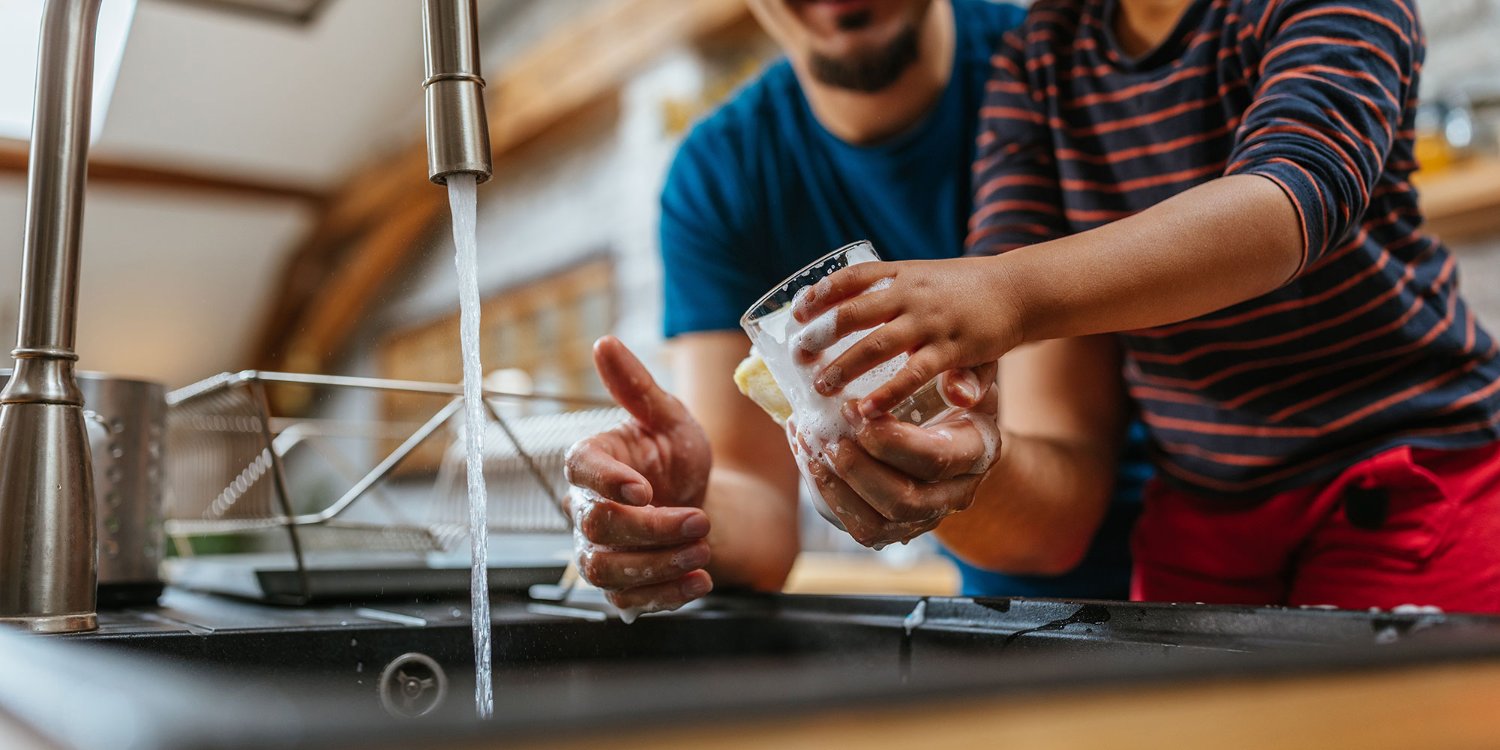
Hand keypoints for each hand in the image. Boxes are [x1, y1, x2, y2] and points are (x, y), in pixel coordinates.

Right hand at [563, 336, 713, 615]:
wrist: (698, 498)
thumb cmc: (675, 454)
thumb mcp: (669, 417)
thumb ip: (637, 387)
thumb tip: (605, 342)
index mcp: (591, 460)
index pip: (580, 470)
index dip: (607, 482)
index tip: (644, 489)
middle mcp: (584, 509)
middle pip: (597, 527)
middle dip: (651, 529)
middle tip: (699, 519)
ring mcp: (598, 551)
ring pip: (606, 571)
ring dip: (658, 566)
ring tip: (702, 550)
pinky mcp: (619, 586)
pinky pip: (628, 602)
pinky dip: (666, 596)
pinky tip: (700, 579)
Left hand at [791, 256, 1022, 417]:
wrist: (1018, 291)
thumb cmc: (964, 291)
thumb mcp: (926, 281)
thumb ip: (889, 297)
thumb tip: (850, 313)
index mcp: (902, 274)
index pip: (852, 277)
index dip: (821, 293)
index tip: (797, 312)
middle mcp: (911, 294)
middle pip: (853, 312)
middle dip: (821, 334)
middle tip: (798, 355)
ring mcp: (930, 322)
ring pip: (876, 345)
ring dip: (844, 366)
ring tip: (821, 385)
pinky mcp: (951, 350)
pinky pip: (912, 375)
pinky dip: (886, 394)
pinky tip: (865, 410)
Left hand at [792, 366, 1002, 547]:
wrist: (954, 430)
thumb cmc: (953, 393)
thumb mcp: (965, 375)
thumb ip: (962, 376)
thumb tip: (958, 388)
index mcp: (976, 453)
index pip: (934, 459)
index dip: (889, 439)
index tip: (852, 409)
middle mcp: (955, 494)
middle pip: (904, 501)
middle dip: (857, 469)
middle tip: (827, 436)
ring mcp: (925, 518)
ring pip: (877, 526)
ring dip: (836, 488)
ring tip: (810, 447)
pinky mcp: (896, 530)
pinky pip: (860, 528)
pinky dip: (829, 497)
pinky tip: (810, 461)